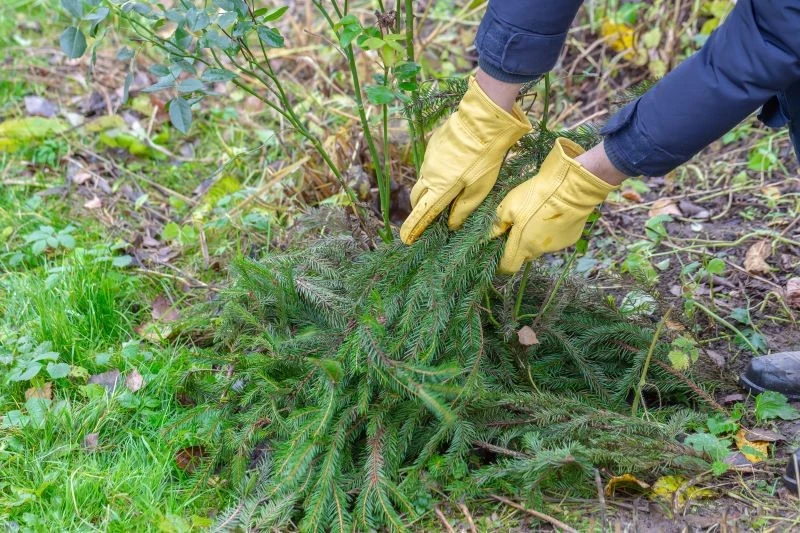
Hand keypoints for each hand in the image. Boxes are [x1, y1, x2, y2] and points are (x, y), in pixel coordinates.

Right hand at [400, 76, 530, 243]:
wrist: (482, 122)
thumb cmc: (485, 159)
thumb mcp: (480, 188)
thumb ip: (464, 208)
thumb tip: (452, 224)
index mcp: (440, 189)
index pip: (421, 213)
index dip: (413, 227)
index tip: (406, 238)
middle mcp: (428, 175)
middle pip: (416, 197)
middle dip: (419, 207)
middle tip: (430, 213)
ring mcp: (428, 159)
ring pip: (424, 179)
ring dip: (431, 187)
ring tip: (450, 185)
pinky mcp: (432, 146)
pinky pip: (430, 163)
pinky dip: (437, 170)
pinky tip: (454, 164)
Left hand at [491, 138, 617, 273]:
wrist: (569, 188)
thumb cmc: (535, 196)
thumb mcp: (508, 206)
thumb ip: (497, 224)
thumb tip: (489, 236)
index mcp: (522, 245)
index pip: (509, 267)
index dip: (501, 264)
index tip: (499, 254)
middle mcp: (539, 251)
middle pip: (524, 256)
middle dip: (518, 248)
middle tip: (517, 229)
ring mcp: (557, 247)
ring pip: (540, 247)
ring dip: (535, 238)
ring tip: (537, 217)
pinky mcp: (570, 239)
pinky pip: (556, 240)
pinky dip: (551, 232)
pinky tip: (553, 216)